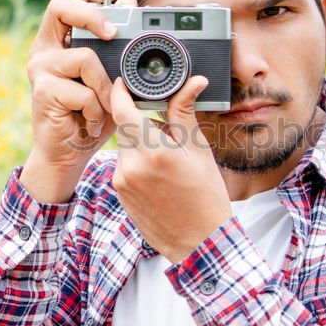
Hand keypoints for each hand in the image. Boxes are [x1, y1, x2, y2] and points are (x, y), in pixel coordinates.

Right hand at [20, 0, 137, 201]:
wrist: (67, 154)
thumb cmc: (90, 114)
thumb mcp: (111, 78)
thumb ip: (119, 46)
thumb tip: (131, 5)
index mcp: (58, 40)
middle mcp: (43, 49)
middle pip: (59, 7)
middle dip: (91, 14)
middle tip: (113, 33)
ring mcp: (40, 69)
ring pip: (85, 57)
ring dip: (106, 87)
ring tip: (106, 108)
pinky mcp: (42, 91)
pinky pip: (83, 92)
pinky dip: (97, 110)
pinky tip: (93, 122)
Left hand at [110, 75, 232, 263]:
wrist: (199, 243)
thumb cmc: (206, 198)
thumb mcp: (199, 151)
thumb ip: (185, 114)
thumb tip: (192, 82)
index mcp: (153, 152)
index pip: (124, 109)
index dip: (122, 91)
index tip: (125, 82)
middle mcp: (131, 166)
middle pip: (128, 127)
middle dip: (145, 125)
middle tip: (171, 140)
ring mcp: (122, 182)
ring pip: (127, 147)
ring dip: (142, 147)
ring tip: (169, 166)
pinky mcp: (119, 194)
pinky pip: (125, 166)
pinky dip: (139, 164)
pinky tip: (160, 181)